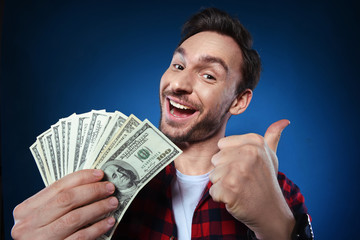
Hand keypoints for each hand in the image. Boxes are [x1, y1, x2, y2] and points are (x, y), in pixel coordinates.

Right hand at [11, 169, 117, 239]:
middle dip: (92, 191)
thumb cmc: (42, 234)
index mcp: (25, 210)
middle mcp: (28, 225)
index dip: (81, 178)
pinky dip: (97, 228)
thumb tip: (91, 184)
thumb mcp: (41, 217)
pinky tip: (109, 222)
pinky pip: (80, 237)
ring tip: (112, 202)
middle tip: (109, 188)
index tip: (99, 174)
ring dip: (98, 208)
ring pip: (74, 218)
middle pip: (66, 200)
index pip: (57, 187)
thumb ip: (58, 203)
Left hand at [209, 120, 294, 239]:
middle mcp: (248, 154)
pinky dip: (221, 198)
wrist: (271, 212)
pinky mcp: (230, 188)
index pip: (222, 145)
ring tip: (240, 189)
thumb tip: (284, 121)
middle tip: (243, 180)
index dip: (229, 158)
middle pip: (216, 159)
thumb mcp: (271, 156)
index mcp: (255, 142)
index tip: (245, 167)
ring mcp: (239, 171)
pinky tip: (236, 198)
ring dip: (223, 185)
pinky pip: (213, 190)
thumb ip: (272, 136)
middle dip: (224, 172)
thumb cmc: (265, 181)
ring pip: (213, 175)